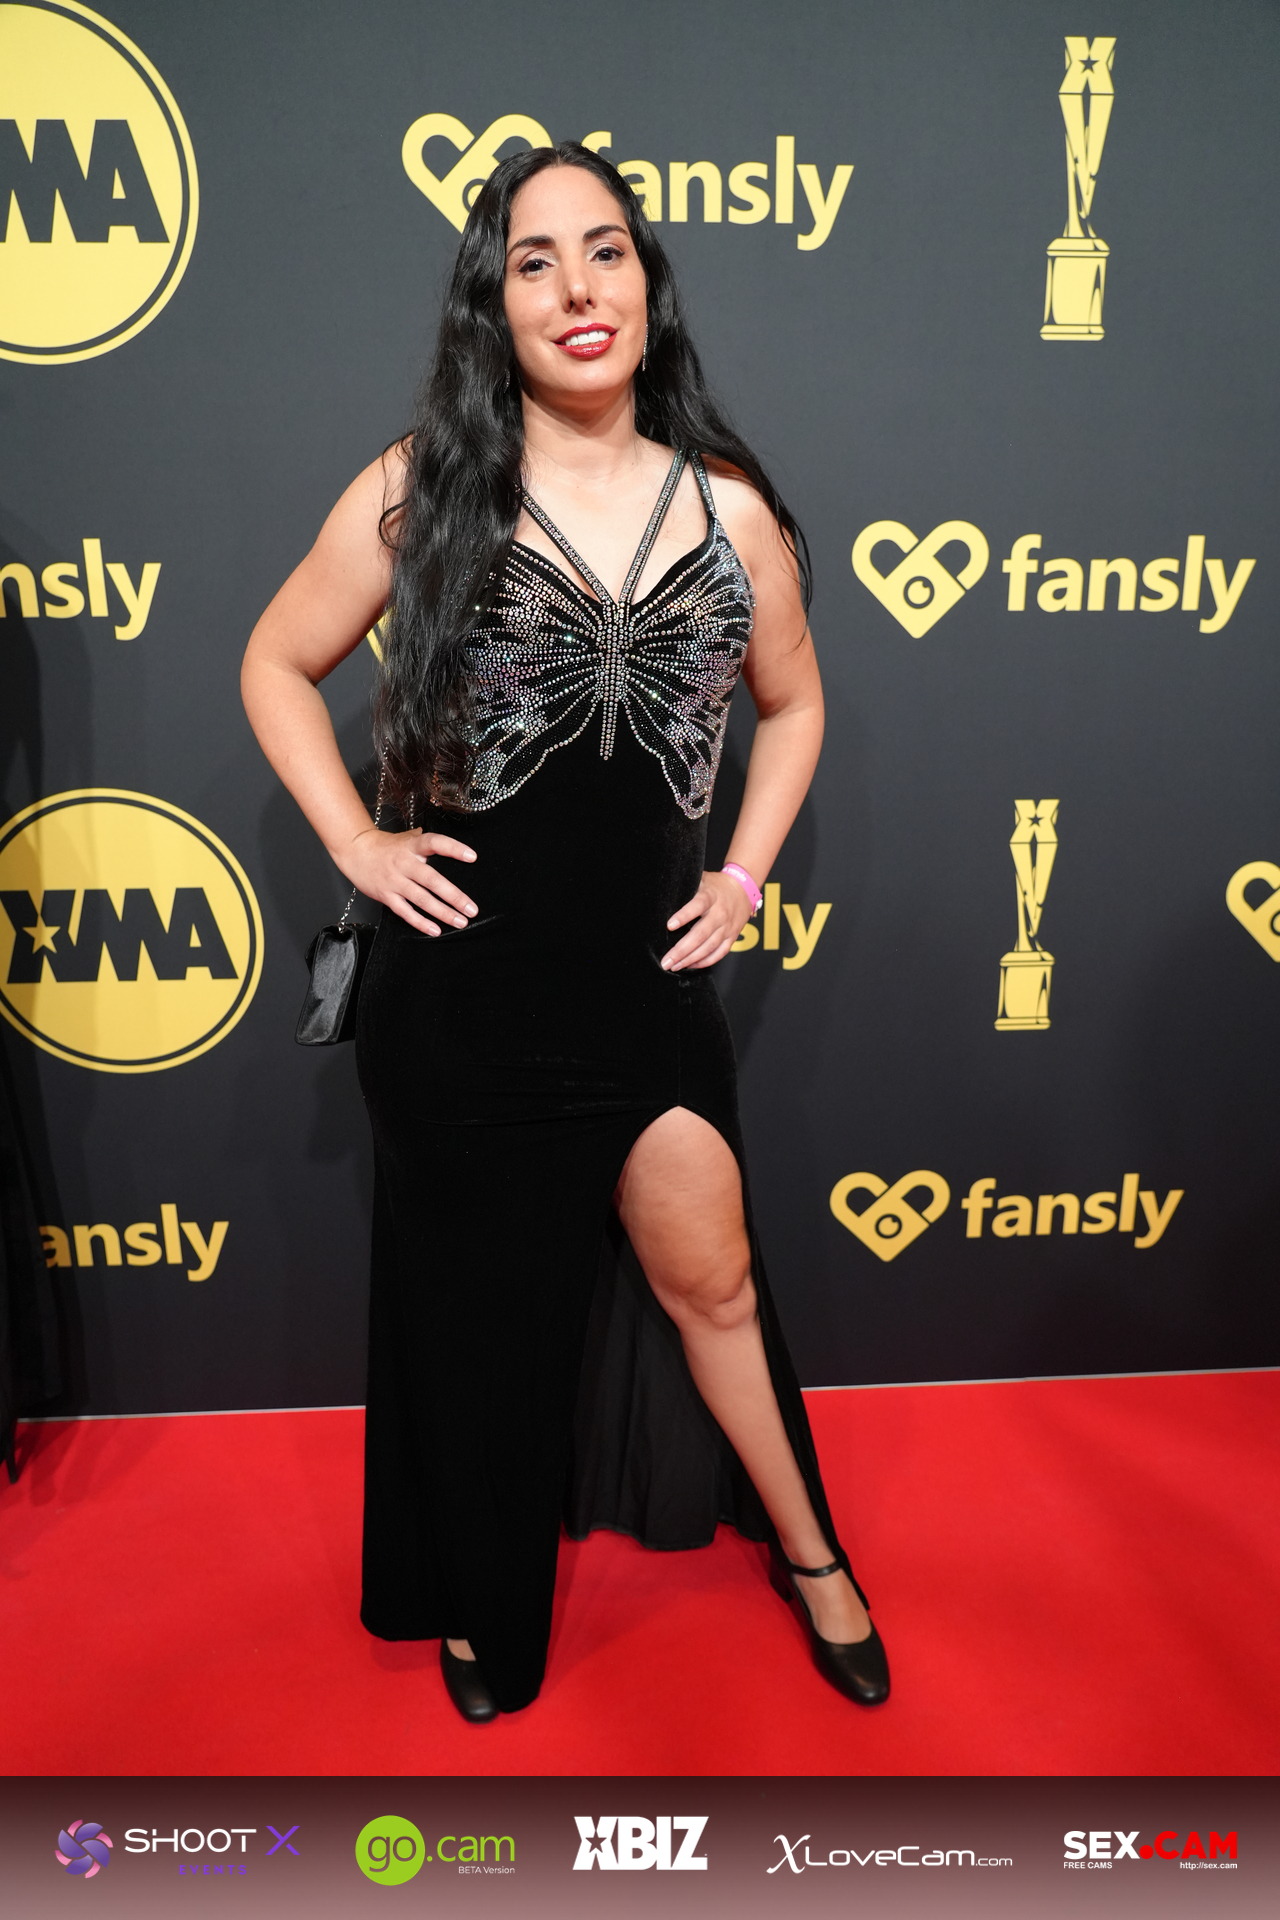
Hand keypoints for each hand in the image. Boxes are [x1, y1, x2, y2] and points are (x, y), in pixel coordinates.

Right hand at [338, 826, 477, 934]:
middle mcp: (404, 863)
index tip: (472, 857)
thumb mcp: (407, 838)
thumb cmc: (386, 846)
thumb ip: (427, 841)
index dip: (454, 849)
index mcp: (412, 846)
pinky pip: (405, 912)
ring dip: (443, 912)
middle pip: (432, 880)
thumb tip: (453, 843)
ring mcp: (394, 881)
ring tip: (460, 922)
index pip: (435, 843)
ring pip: (421, 899)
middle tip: (472, 909)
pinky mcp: (386, 895)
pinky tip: (436, 930)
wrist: (355, 850)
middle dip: (454, 896)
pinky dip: (420, 922)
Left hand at [661, 870, 752, 971]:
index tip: (670, 926)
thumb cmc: (716, 886)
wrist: (743, 890)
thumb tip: (664, 891)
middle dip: (682, 950)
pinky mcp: (731, 937)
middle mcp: (719, 914)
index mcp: (710, 897)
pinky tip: (691, 965)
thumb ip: (686, 886)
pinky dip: (705, 962)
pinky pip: (719, 953)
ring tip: (675, 966)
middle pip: (701, 934)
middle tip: (667, 960)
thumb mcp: (701, 879)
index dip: (684, 916)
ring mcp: (727, 927)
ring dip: (691, 959)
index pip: (697, 906)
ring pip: (709, 947)